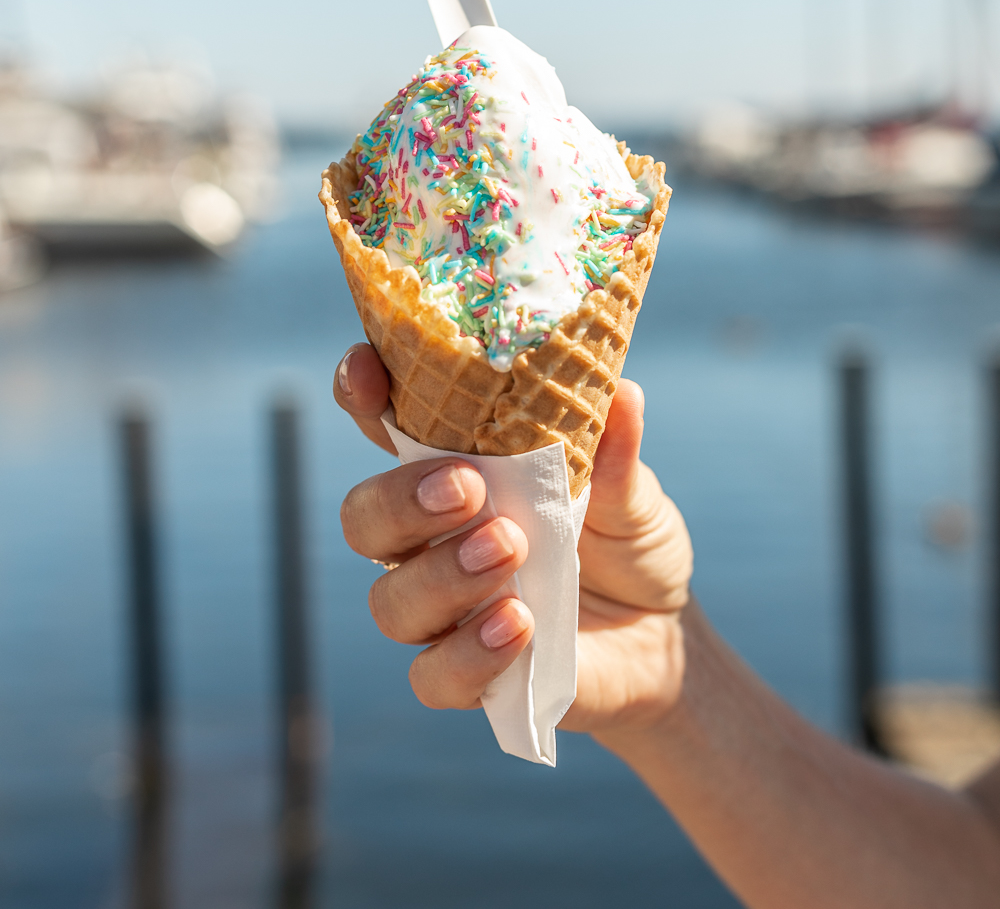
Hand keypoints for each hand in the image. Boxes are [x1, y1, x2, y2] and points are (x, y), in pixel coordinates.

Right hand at [335, 343, 692, 739]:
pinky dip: (468, 653)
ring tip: (510, 551)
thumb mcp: (634, 493)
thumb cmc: (629, 543)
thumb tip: (623, 392)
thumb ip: (616, 453)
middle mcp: (431, 536)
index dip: (361, 394)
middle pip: (364, 516)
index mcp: (456, 468)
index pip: (383, 423)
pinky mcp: (467, 675)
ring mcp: (443, 609)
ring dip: (443, 574)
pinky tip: (518, 627)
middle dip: (400, 499)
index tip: (373, 373)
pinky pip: (433, 676)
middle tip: (466, 487)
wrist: (663, 635)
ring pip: (391, 600)